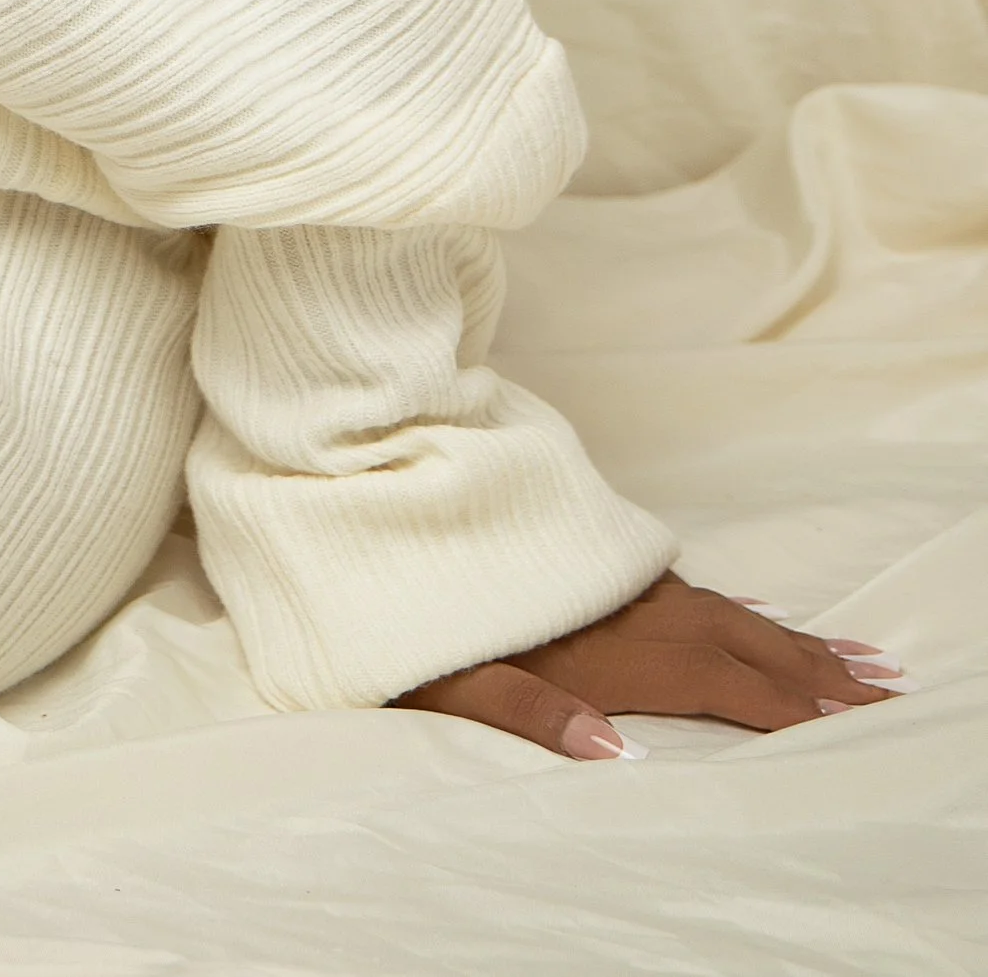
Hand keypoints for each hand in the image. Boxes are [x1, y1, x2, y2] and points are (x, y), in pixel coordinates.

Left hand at [398, 572, 903, 756]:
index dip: (788, 705)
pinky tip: (757, 614)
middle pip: (740, 641)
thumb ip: (530, 715)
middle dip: (813, 670)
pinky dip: (739, 606)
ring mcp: (614, 578)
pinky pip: (691, 588)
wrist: (366, 494)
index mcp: (605, 645)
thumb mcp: (448, 677)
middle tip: (884, 687)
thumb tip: (615, 755)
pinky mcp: (595, 556)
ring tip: (849, 658)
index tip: (852, 721)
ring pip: (723, 610)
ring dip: (788, 638)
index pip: (721, 682)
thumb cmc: (400, 609)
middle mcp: (624, 605)